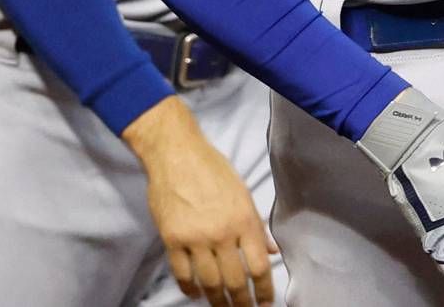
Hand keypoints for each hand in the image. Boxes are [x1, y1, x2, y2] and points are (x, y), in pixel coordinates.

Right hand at [124, 97, 277, 306]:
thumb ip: (257, 226)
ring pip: (209, 282)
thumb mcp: (242, 193)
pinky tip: (195, 293)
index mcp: (244, 220)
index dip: (264, 291)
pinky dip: (189, 288)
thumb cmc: (212, 168)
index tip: (265, 302)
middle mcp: (221, 233)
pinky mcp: (172, 239)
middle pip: (234, 281)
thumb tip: (271, 251)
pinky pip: (182, 273)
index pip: (258, 266)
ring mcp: (195, 238)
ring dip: (217, 301)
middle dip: (241, 302)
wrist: (175, 153)